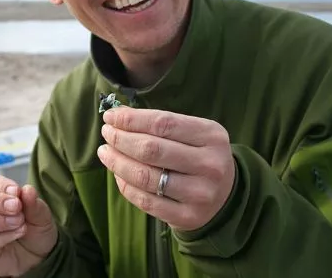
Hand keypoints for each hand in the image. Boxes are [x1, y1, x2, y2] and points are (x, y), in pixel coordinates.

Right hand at [0, 175, 57, 276]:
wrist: (39, 257)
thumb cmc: (36, 230)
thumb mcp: (41, 216)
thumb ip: (34, 203)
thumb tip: (27, 189)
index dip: (3, 186)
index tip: (17, 192)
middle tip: (16, 207)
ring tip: (19, 221)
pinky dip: (2, 236)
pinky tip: (18, 233)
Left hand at [97, 107, 235, 231]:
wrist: (226, 196)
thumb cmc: (200, 156)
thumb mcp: (192, 133)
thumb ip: (159, 123)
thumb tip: (118, 113)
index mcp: (211, 136)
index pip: (163, 123)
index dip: (131, 119)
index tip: (111, 116)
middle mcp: (210, 165)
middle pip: (151, 150)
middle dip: (121, 139)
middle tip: (106, 134)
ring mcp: (200, 193)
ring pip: (145, 176)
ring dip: (118, 162)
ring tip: (105, 153)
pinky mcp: (188, 217)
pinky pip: (146, 200)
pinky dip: (126, 186)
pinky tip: (118, 174)